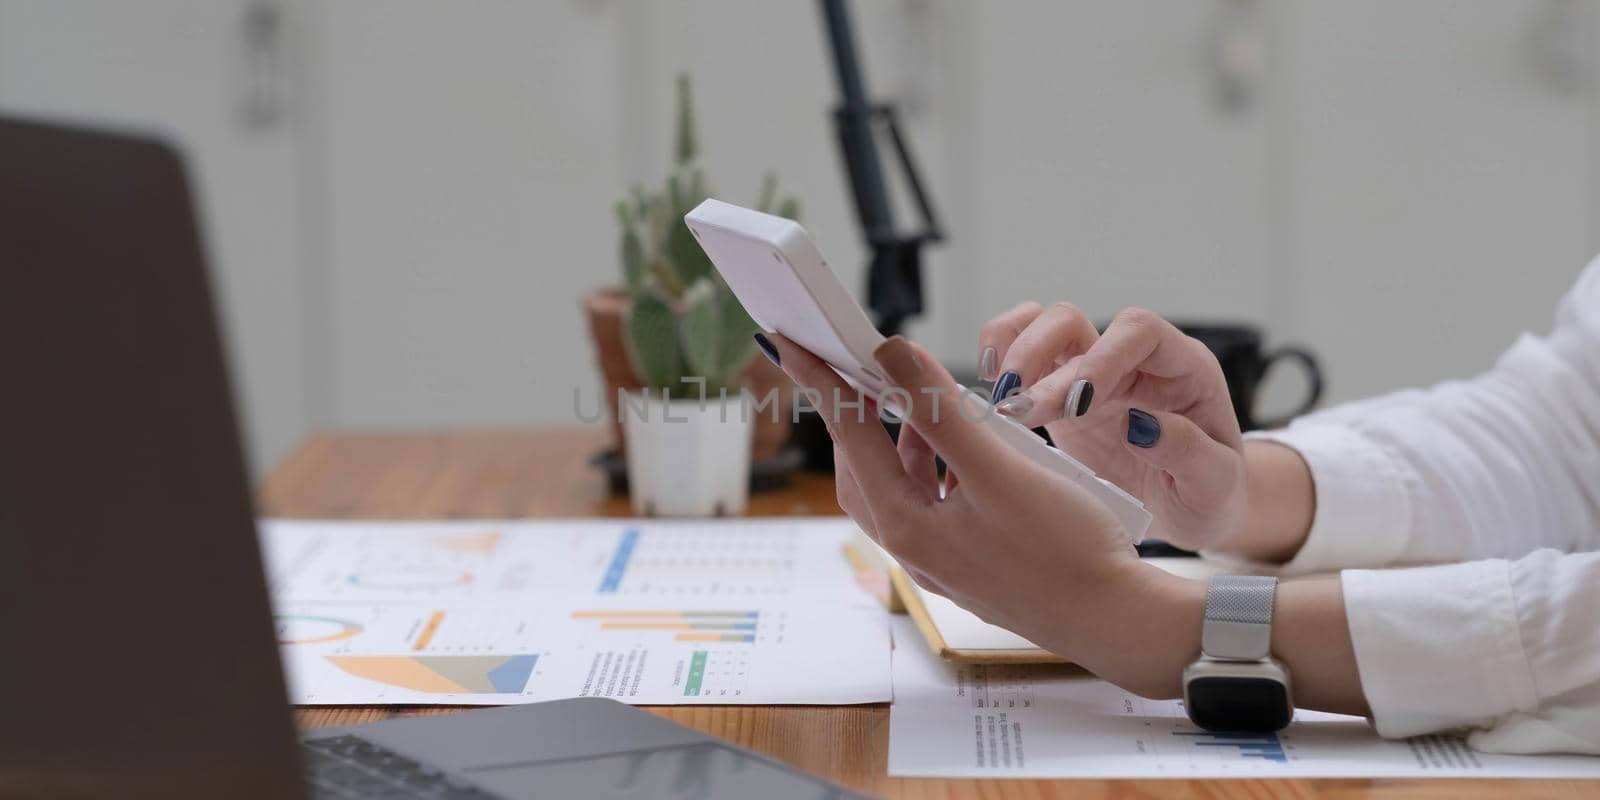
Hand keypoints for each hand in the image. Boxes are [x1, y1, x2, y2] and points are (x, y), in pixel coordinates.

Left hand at [765, 332, 1200, 696]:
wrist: (1120, 621)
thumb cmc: (1067, 552)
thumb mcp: (1000, 470)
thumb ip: (942, 412)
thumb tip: (891, 356)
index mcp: (908, 527)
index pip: (850, 437)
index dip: (821, 383)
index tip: (790, 342)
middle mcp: (916, 548)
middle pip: (862, 468)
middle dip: (856, 415)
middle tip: (855, 368)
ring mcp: (943, 559)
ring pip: (900, 486)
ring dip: (903, 440)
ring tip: (920, 401)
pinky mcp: (972, 560)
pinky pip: (934, 501)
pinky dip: (937, 466)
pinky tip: (966, 449)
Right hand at [978, 304, 1244, 550]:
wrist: (1187, 509)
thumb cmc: (1210, 494)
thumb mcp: (1216, 486)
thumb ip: (1189, 452)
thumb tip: (1141, 425)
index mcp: (1183, 368)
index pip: (1139, 331)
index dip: (1103, 357)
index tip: (1078, 404)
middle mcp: (1132, 359)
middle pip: (1073, 321)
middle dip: (1040, 361)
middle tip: (1019, 412)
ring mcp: (1092, 369)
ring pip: (1042, 325)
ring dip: (1013, 353)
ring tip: (999, 400)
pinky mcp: (1059, 388)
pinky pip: (1022, 346)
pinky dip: (999, 353)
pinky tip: (989, 388)